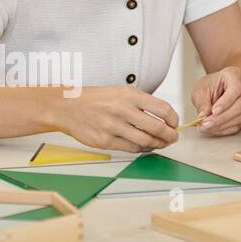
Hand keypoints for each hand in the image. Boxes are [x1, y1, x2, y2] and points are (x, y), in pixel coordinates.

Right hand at [57, 86, 178, 152]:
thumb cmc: (93, 99)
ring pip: (146, 141)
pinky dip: (142, 149)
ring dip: (158, 145)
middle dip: (170, 135)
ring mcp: (113, 127)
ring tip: (161, 143)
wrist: (66, 107)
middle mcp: (121, 110)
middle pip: (157, 127)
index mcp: (128, 95)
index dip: (173, 118)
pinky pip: (131, 149)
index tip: (174, 123)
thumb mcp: (118, 91)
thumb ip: (139, 102)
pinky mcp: (105, 141)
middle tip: (173, 137)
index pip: (162, 108)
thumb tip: (162, 116)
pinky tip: (145, 146)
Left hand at [191, 67, 240, 135]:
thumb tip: (203, 116)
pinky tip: (212, 130)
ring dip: (221, 125)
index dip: (225, 102)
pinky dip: (223, 130)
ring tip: (205, 127)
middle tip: (205, 123)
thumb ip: (202, 101)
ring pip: (240, 117)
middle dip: (221, 118)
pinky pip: (237, 125)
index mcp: (235, 76)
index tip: (213, 111)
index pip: (236, 89)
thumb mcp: (201, 88)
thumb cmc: (212, 84)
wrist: (222, 87)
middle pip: (240, 105)